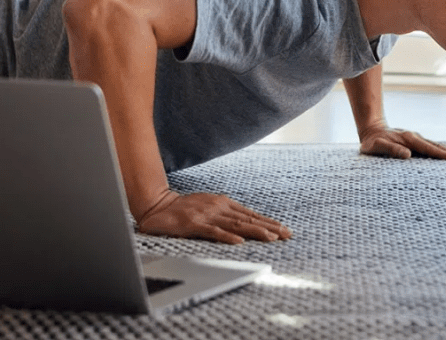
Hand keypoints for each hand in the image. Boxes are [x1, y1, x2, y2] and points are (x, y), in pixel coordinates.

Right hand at [137, 191, 291, 244]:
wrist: (158, 205)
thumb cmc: (184, 209)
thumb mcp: (208, 207)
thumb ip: (225, 214)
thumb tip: (244, 225)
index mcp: (223, 203)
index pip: (250, 214)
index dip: (268, 222)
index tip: (284, 230)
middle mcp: (218, 207)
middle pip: (248, 219)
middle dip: (269, 227)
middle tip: (287, 235)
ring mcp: (207, 215)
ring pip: (236, 225)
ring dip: (255, 231)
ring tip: (271, 238)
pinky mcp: (195, 225)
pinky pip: (214, 232)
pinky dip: (227, 237)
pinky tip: (239, 242)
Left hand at [358, 125, 445, 159]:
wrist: (371, 130)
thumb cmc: (371, 142)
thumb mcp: (376, 146)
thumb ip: (390, 150)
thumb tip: (407, 155)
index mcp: (407, 139)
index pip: (426, 148)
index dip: (439, 154)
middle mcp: (415, 137)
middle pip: (435, 145)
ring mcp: (416, 139)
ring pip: (435, 145)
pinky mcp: (416, 142)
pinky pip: (431, 146)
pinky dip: (442, 150)